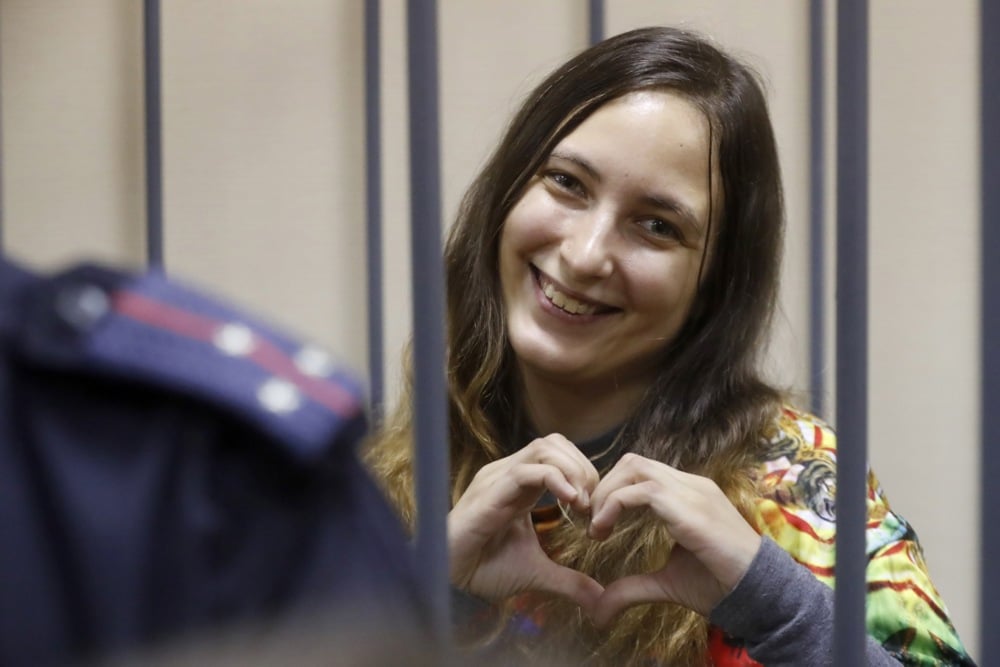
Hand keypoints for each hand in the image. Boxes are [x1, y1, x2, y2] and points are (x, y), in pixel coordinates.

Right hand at [448, 434, 603, 613]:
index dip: (584, 472)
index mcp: (520, 485)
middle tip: (593, 504)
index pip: (558, 453)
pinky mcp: (489, 493)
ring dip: (572, 471)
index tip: (595, 509)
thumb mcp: (538, 573)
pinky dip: (556, 480)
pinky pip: (526, 471)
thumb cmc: (485, 570)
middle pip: (554, 443)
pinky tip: (570, 503)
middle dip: (583, 468)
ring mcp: (497, 479)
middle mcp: (508, 474)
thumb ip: (570, 581)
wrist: (451, 583)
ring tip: (582, 503)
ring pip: (544, 448)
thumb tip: (600, 598)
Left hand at [588, 453, 760, 624]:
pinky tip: (604, 530)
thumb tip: (598, 610)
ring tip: (595, 527)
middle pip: (633, 462)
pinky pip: (644, 491)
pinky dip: (614, 504)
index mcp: (688, 494)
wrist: (759, 596)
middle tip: (589, 521)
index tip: (595, 522)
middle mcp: (690, 485)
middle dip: (603, 487)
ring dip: (606, 494)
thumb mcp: (665, 583)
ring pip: (635, 468)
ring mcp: (693, 492)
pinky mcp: (692, 509)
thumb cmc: (719, 586)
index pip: (640, 471)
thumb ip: (632, 587)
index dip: (610, 490)